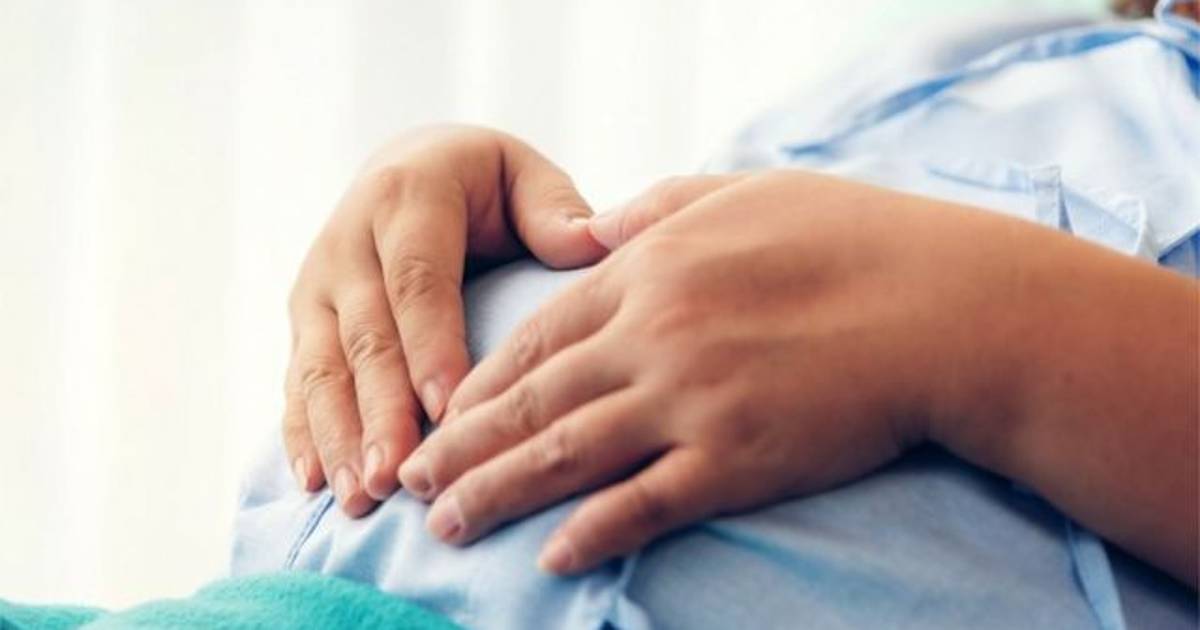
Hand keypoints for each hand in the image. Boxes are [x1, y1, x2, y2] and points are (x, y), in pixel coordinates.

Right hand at [284, 125, 605, 515]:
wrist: (405, 167)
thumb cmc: (485, 185)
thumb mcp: (522, 175)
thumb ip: (552, 210)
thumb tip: (593, 242)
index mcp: (406, 197)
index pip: (417, 280)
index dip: (431, 347)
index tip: (451, 413)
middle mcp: (348, 240)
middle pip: (366, 336)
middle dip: (380, 412)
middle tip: (398, 477)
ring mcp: (317, 285)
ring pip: (323, 368)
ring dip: (339, 436)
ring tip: (361, 498)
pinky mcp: (303, 321)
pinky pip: (297, 382)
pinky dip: (304, 434)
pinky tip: (318, 483)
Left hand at [399, 170, 1025, 572]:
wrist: (944, 305)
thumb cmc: (851, 237)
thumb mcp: (743, 190)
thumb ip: (655, 207)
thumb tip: (591, 228)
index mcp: (648, 271)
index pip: (538, 335)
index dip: (480, 381)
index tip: (441, 411)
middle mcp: (652, 338)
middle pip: (531, 402)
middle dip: (462, 446)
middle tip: (410, 482)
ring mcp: (689, 402)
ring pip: (567, 456)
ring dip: (499, 493)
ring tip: (449, 525)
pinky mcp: (736, 460)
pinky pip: (646, 504)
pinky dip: (593, 531)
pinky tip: (553, 555)